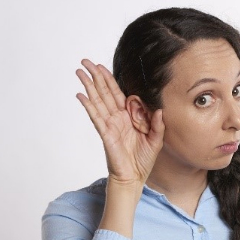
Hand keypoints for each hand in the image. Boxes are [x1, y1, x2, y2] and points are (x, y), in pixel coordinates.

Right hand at [75, 59, 164, 187]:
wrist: (134, 178)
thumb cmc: (143, 160)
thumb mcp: (156, 140)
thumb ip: (158, 125)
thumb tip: (161, 110)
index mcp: (128, 117)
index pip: (117, 94)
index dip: (109, 80)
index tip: (101, 67)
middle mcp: (117, 118)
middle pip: (104, 92)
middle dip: (95, 76)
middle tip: (85, 61)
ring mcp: (110, 125)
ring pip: (97, 101)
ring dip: (88, 86)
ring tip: (79, 72)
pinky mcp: (106, 134)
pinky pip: (96, 117)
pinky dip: (89, 106)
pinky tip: (81, 95)